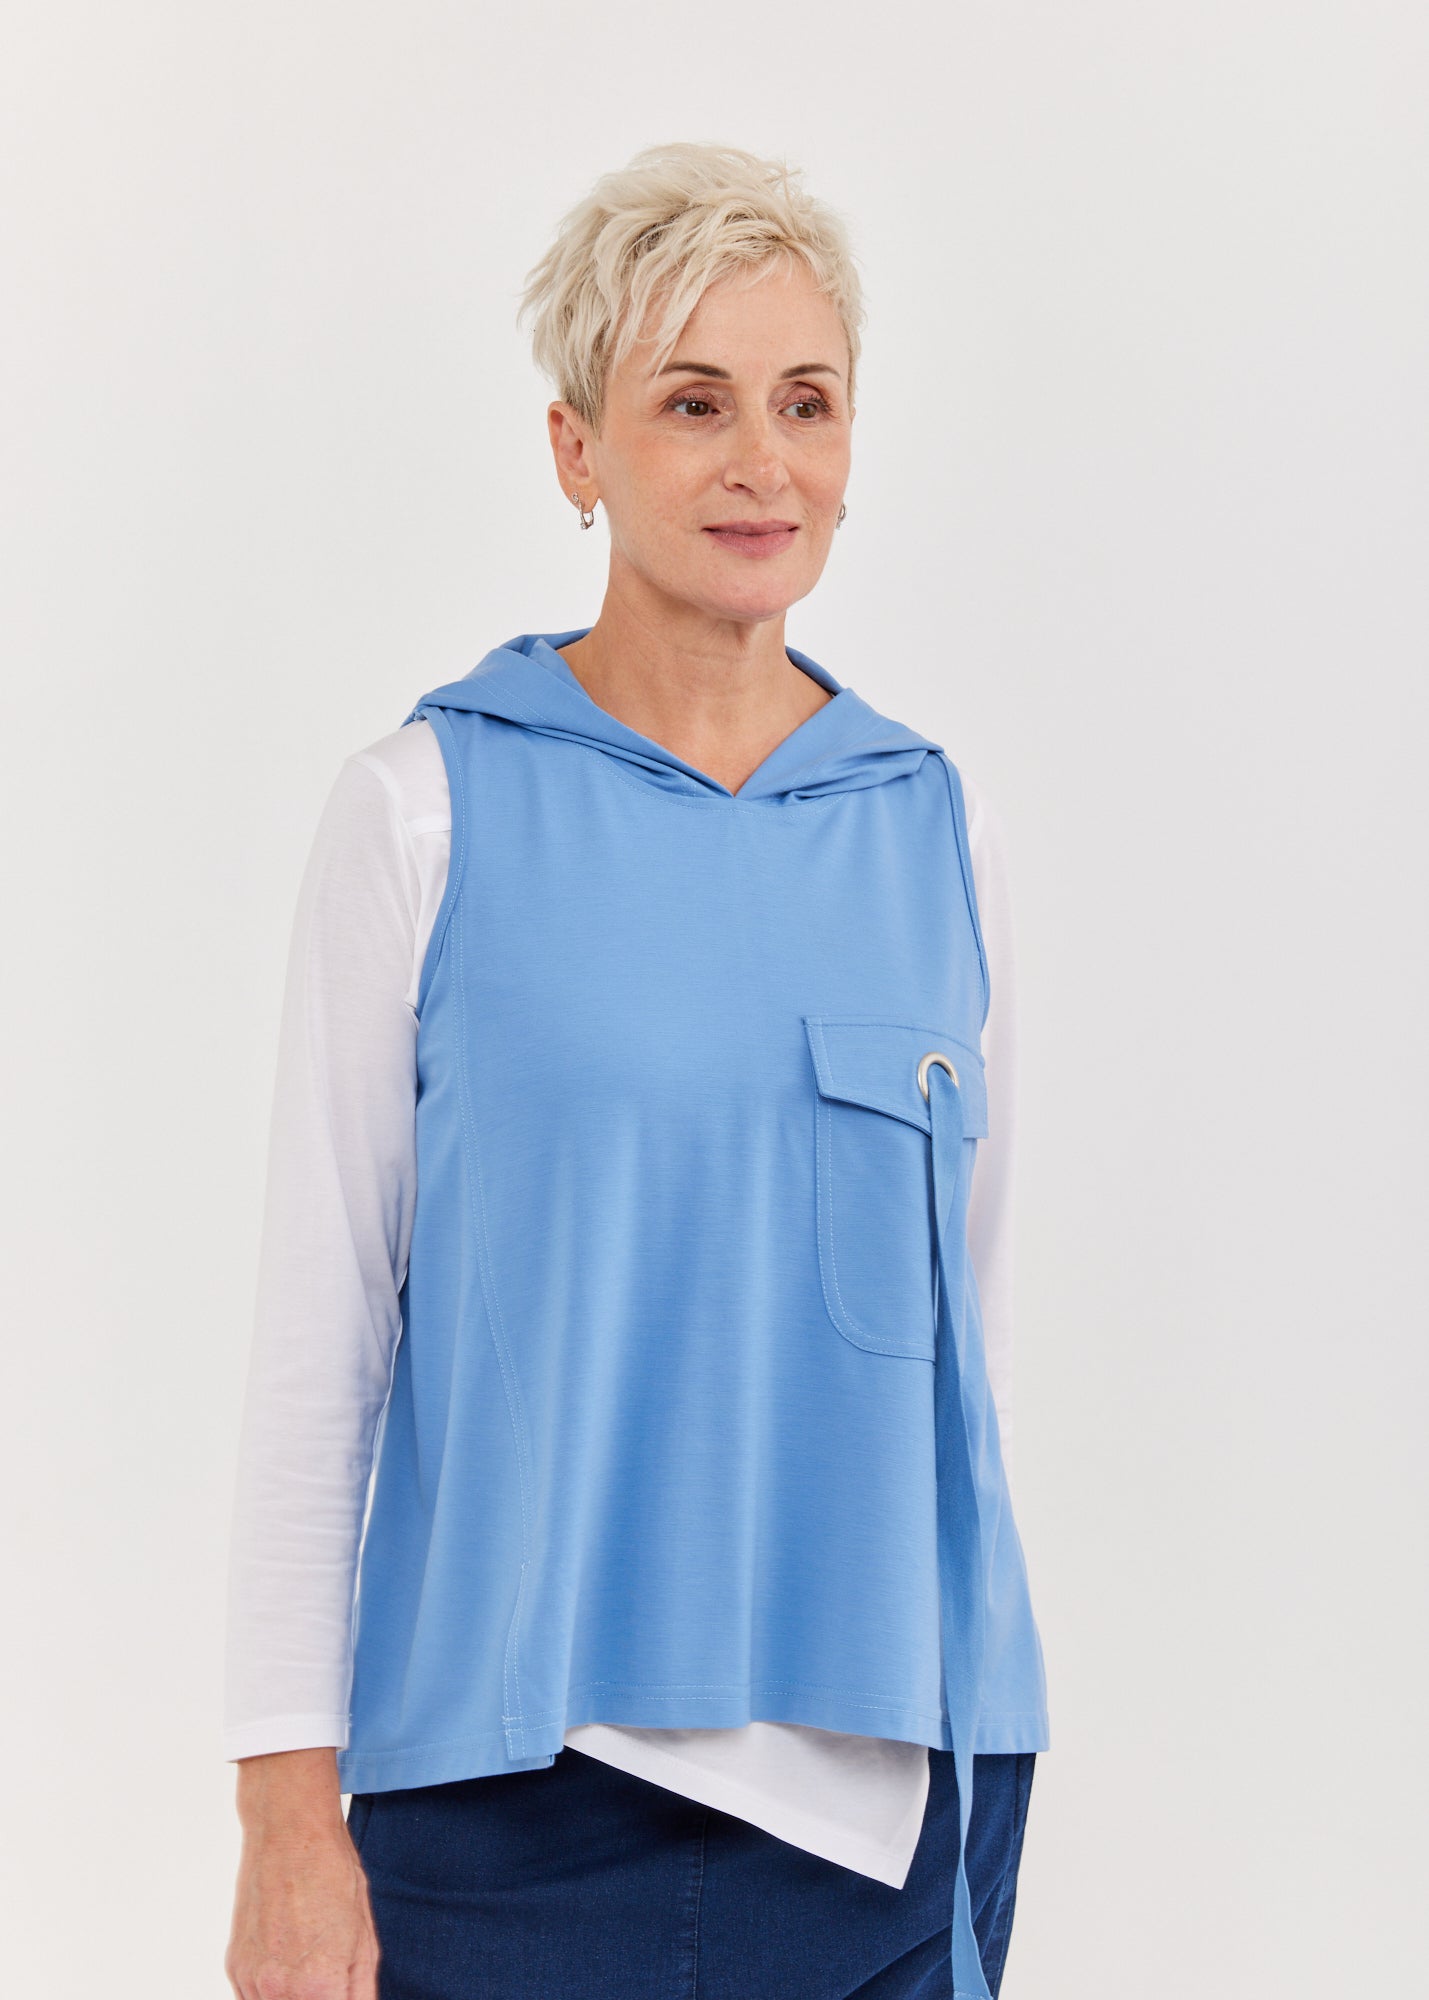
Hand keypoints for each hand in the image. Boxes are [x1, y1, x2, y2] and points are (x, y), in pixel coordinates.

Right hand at [225, 1750, 379, 1998]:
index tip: (344, 1991)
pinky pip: (253, 1998)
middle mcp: (278, 1990)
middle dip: (320, 1998)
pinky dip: (272, 1994)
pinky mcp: (235, 1967)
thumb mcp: (364, 1935)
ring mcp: (251, 1980)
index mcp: (318, 1984)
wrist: (287, 1830)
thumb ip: (361, 1990)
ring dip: (295, 1999)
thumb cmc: (333, 1874)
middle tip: (331, 1979)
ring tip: (311, 1968)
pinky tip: (290, 1965)